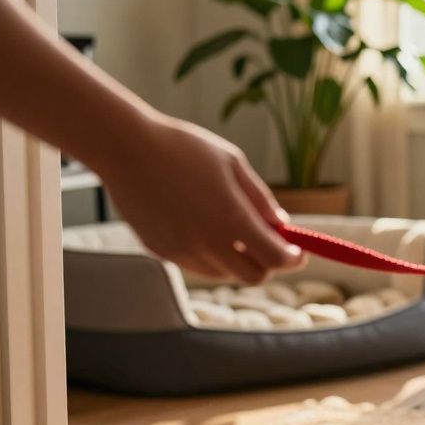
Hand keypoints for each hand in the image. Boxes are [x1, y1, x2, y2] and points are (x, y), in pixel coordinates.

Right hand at [94, 114, 303, 282]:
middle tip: (271, 245)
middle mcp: (207, 243)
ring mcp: (182, 251)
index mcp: (231, 219)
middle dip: (267, 264)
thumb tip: (281, 225)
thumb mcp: (233, 164)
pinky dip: (210, 255)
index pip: (275, 257)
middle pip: (252, 276)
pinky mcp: (161, 252)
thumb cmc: (184, 148)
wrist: (126, 148)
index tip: (298, 252)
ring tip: (233, 229)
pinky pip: (196, 265)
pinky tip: (203, 227)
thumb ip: (260, 199)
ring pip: (223, 273)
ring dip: (237, 260)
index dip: (292, 258)